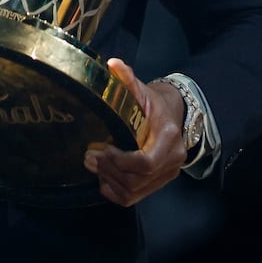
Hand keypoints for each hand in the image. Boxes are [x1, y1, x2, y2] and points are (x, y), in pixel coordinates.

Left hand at [82, 57, 188, 206]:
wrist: (173, 114)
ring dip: (109, 180)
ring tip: (92, 164)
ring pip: (134, 192)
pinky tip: (103, 179)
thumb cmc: (154, 103)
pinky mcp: (158, 183)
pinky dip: (115, 192)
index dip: (121, 161)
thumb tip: (113, 64)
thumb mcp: (142, 90)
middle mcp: (172, 160)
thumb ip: (127, 80)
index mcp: (169, 138)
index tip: (101, 150)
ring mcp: (167, 174)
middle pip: (137, 180)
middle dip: (110, 170)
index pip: (146, 162)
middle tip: (88, 157)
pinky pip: (134, 198)